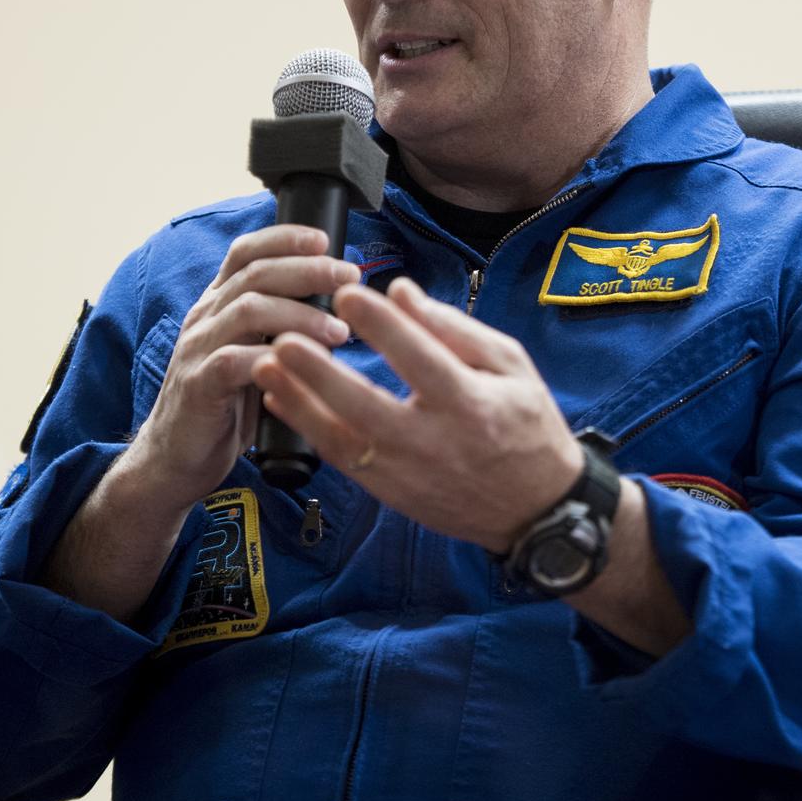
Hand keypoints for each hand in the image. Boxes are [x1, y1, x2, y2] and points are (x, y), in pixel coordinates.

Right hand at [128, 225, 359, 509]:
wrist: (176, 457)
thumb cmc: (228, 405)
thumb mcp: (256, 353)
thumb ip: (281, 326)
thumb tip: (339, 301)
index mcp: (219, 304)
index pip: (246, 252)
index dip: (284, 239)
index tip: (325, 240)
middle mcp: (205, 318)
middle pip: (255, 273)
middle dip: (308, 270)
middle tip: (350, 278)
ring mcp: (197, 349)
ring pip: (248, 310)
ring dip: (301, 314)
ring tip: (340, 330)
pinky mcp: (197, 385)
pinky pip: (233, 360)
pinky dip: (271, 359)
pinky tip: (304, 365)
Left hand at [252, 277, 582, 552]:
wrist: (536, 509)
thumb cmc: (527, 425)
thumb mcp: (510, 365)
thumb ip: (454, 328)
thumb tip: (402, 291)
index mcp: (470, 403)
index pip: (420, 359)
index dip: (383, 326)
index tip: (349, 294)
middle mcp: (434, 441)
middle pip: (367, 406)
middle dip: (321, 372)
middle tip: (284, 337)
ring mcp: (408, 472)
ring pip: (342, 438)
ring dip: (299, 401)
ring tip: (265, 365)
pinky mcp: (391, 491)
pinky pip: (340, 459)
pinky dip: (307, 428)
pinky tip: (281, 399)